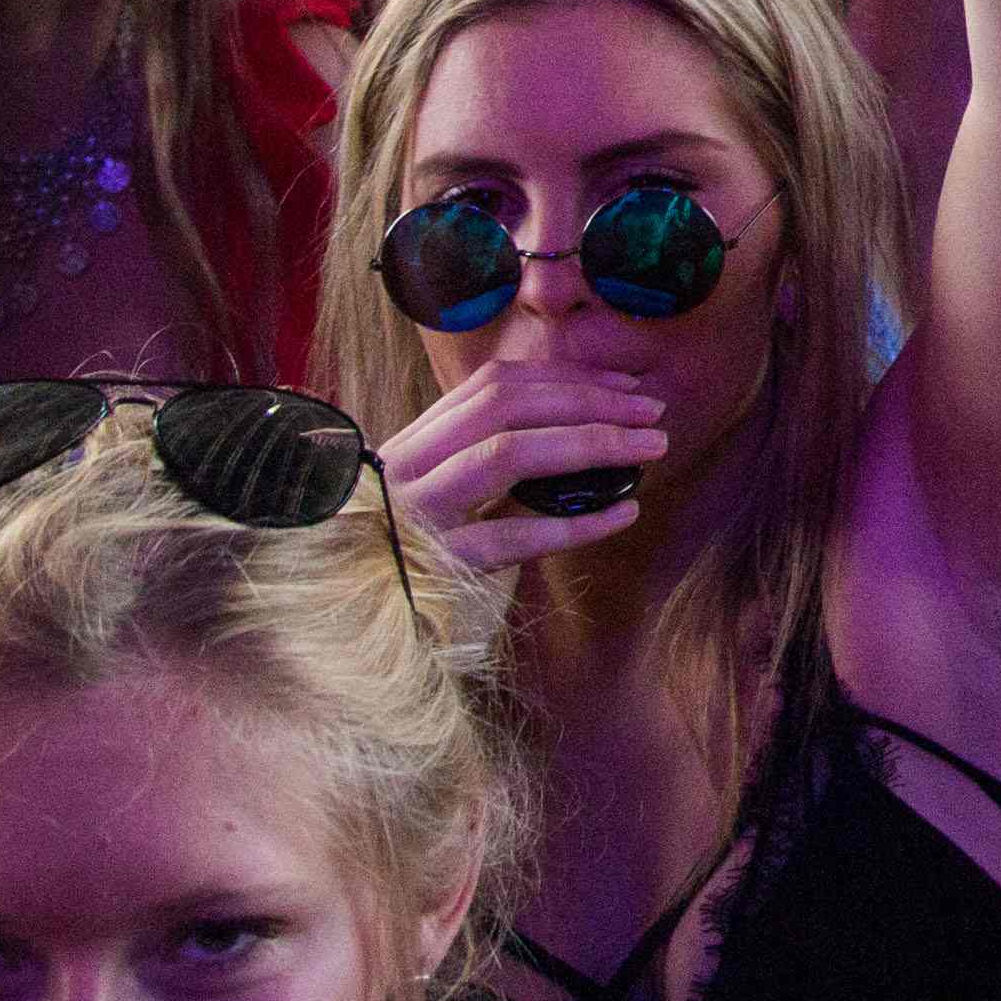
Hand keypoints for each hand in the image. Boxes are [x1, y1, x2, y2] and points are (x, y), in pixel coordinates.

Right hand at [376, 355, 670, 574]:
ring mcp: (416, 515)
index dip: (566, 377)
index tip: (627, 384)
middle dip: (587, 400)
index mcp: (413, 443)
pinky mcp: (433, 568)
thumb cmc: (407, 561)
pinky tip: (622, 514)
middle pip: (503, 406)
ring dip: (588, 442)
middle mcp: (407, 468)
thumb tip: (580, 425)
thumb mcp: (434, 499)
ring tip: (649, 448)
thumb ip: (482, 461)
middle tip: (652, 411)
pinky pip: (511, 536)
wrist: (348, 624)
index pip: (493, 385)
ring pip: (504, 454)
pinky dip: (574, 523)